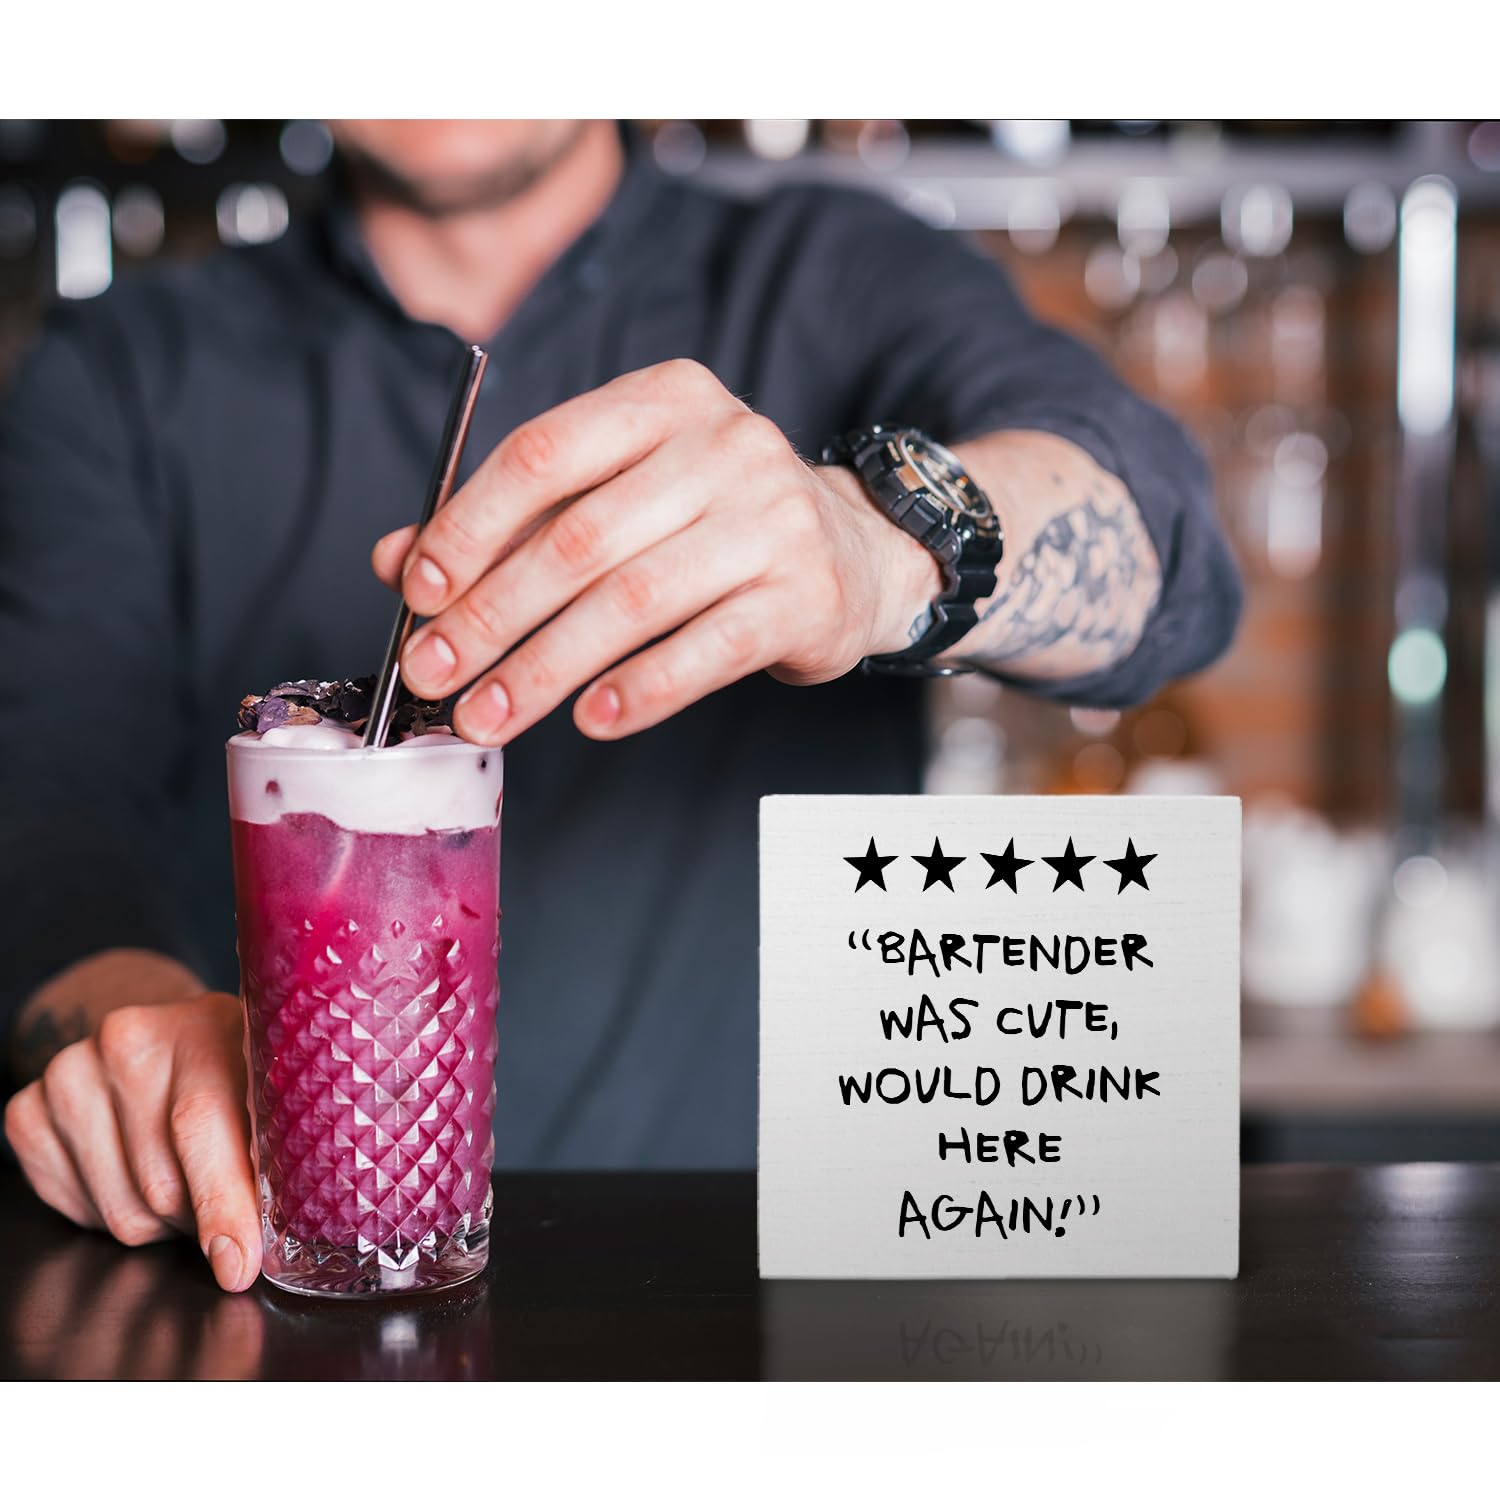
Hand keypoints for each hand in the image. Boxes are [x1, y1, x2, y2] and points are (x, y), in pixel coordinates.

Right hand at [3, 991, 259, 1292]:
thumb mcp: (272, 1088)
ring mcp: (69, 1074)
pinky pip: (73, 1209)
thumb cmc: (231, 1070)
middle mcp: (127, 1042)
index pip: (199, 1124)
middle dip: (200, 1217)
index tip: (238, 1263)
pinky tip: (134, 1172)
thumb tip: (257, 1247)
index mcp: (204, 1026)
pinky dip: (110, 1213)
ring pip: (120, 1210)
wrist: (164, 1038)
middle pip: (160, 1184)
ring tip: (182, 1180)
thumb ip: (275, 1148)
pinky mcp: (29, 1111)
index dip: (222, 1203)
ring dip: (160, 1222)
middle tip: (223, 1202)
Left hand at [372, 358, 940, 743]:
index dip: (470, 526)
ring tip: (491, 716)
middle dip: (491, 616)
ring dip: (546, 668)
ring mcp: (772, 520)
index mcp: (665, 399)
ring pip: (632, 602)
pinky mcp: (804, 595)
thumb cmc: (712, 524)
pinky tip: (589, 719)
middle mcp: (726, 445)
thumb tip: (400, 565)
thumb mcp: (620, 497)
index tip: (421, 592)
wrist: (854, 554)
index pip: (544, 453)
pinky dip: (638, 689)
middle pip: (579, 538)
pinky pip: (705, 650)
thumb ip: (515, 522)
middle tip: (435, 675)